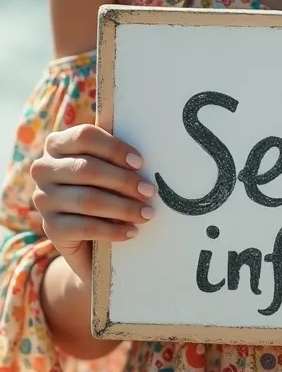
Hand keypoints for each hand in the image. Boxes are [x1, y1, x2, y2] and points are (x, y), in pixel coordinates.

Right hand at [30, 123, 155, 286]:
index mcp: (57, 143)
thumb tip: (145, 156)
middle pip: (87, 169)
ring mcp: (43, 199)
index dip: (114, 148)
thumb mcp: (105, 166)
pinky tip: (131, 232)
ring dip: (122, 207)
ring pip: (86, 199)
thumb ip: (114, 156)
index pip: (84, 137)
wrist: (85, 234)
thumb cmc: (102, 186)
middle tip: (149, 191)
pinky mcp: (50, 227)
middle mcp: (44, 169)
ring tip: (146, 213)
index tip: (140, 162)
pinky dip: (112, 230)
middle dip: (123, 181)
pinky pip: (84, 227)